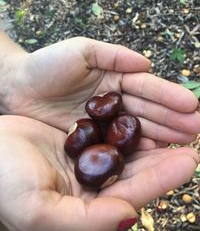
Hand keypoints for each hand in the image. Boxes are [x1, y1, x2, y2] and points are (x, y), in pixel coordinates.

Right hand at [0, 115, 197, 230]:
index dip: (161, 178)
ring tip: (179, 122)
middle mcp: (91, 185)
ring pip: (127, 148)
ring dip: (152, 136)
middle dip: (165, 156)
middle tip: (193, 138)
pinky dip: (128, 122)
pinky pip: (110, 129)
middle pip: (136, 170)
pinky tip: (143, 113)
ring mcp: (86, 160)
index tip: (189, 161)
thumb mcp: (39, 211)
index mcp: (87, 207)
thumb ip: (86, 222)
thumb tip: (129, 217)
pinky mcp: (80, 138)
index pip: (132, 194)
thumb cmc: (5, 182)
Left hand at [3, 37, 199, 147]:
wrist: (17, 87)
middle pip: (146, 111)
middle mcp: (113, 101)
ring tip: (184, 143)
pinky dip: (136, 150)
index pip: (145, 87)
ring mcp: (104, 122)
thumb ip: (114, 55)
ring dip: (161, 136)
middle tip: (196, 130)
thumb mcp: (81, 50)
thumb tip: (147, 63)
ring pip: (136, 129)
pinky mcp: (92, 138)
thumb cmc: (46, 65)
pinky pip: (117, 144)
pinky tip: (155, 154)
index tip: (192, 105)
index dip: (169, 96)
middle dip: (172, 119)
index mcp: (114, 78)